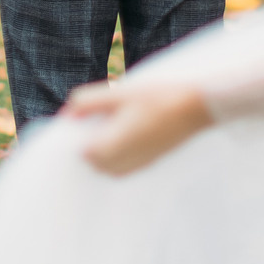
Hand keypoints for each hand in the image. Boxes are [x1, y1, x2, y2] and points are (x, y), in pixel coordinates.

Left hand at [64, 77, 212, 175]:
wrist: (195, 107)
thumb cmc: (157, 98)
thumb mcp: (118, 94)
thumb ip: (88, 103)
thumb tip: (68, 114)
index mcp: (111, 146)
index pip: (82, 154)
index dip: (76, 140)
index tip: (78, 124)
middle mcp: (124, 162)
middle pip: (95, 164)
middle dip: (89, 148)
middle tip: (92, 124)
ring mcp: (140, 164)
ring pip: (111, 169)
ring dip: (104, 154)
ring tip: (109, 129)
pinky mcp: (152, 162)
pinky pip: (126, 168)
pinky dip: (120, 157)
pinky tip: (127, 135)